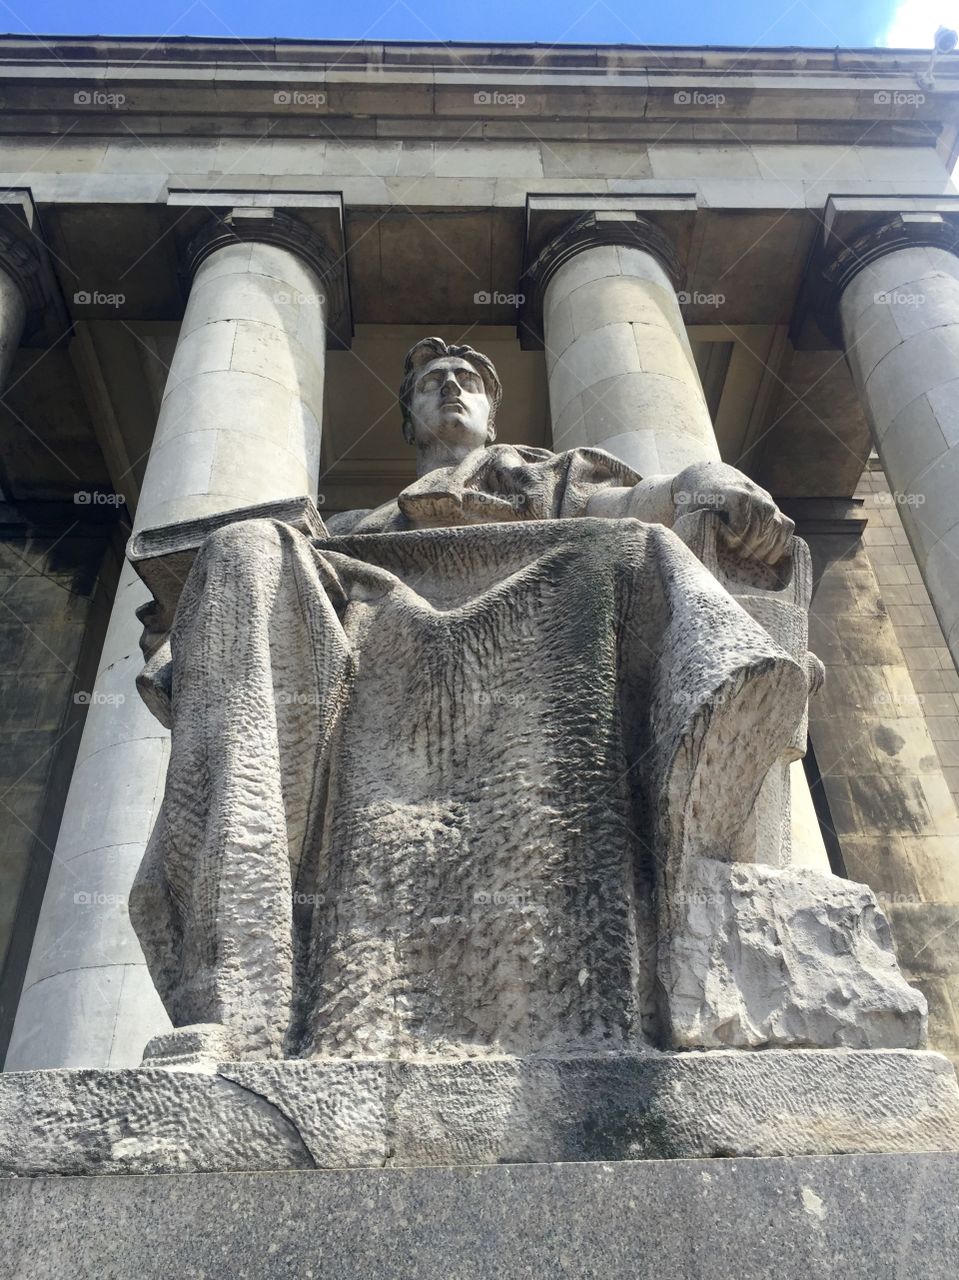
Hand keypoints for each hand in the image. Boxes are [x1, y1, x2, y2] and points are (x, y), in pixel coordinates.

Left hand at [670, 462, 794, 565]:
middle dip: (752, 542)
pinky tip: (770, 558)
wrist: (706, 476)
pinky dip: (782, 543)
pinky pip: (787, 525)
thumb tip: (695, 556)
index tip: (729, 542)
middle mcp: (751, 492)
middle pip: (763, 517)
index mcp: (728, 490)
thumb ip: (692, 528)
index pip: (742, 502)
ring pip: (777, 523)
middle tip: (740, 556)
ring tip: (752, 558)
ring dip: (766, 545)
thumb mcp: (688, 510)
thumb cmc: (694, 500)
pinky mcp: (771, 507)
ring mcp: (764, 499)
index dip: (739, 526)